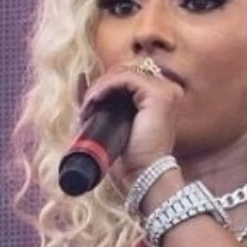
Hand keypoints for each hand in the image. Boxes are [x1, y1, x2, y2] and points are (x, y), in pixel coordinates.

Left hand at [79, 64, 181, 180]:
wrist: (143, 175)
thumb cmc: (129, 156)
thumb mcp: (109, 121)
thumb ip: (98, 98)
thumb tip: (81, 77)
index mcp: (159, 96)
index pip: (127, 76)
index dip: (104, 84)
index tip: (87, 104)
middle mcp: (166, 89)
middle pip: (124, 70)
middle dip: (100, 85)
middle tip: (85, 107)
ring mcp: (165, 90)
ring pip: (123, 73)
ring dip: (100, 87)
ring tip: (87, 107)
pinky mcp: (158, 94)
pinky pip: (125, 79)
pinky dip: (105, 87)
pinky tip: (94, 101)